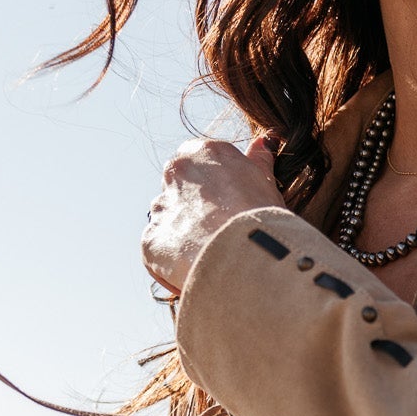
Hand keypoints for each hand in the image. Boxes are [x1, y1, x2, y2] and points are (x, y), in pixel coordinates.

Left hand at [143, 134, 280, 296]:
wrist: (248, 255)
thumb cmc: (263, 219)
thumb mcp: (266, 184)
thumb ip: (258, 161)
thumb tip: (262, 144)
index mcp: (203, 152)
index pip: (197, 162)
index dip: (212, 187)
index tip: (227, 206)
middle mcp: (176, 173)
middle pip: (179, 190)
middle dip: (193, 210)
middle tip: (219, 233)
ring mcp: (161, 206)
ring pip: (167, 221)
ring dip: (182, 236)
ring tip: (209, 256)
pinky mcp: (151, 239)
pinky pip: (158, 251)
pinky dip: (171, 262)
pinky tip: (195, 270)